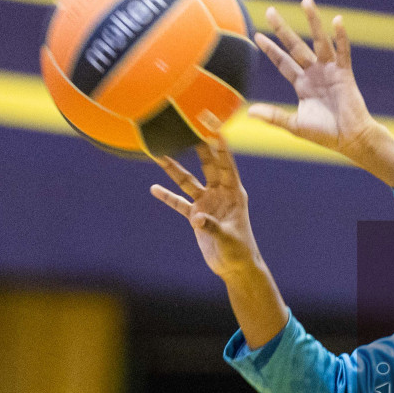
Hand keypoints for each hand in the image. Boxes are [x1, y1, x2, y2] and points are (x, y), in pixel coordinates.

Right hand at [150, 115, 258, 279]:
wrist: (235, 268)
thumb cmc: (239, 252)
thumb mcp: (228, 239)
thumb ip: (213, 227)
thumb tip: (197, 220)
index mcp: (234, 193)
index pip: (226, 164)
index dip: (220, 145)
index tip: (213, 126)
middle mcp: (220, 193)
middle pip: (207, 164)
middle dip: (198, 145)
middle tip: (187, 125)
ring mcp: (207, 203)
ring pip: (188, 181)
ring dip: (173, 168)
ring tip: (157, 153)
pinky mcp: (196, 216)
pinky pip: (179, 202)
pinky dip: (167, 196)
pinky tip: (154, 187)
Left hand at [249, 0, 379, 161]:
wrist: (351, 140)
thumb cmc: (325, 134)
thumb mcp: (295, 125)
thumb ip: (273, 116)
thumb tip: (248, 112)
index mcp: (302, 84)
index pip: (283, 62)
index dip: (270, 49)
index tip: (257, 35)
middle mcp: (315, 73)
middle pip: (296, 46)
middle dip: (283, 29)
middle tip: (271, 10)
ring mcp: (330, 71)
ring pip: (319, 41)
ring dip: (313, 21)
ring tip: (306, 1)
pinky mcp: (345, 73)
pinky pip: (343, 51)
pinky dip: (341, 36)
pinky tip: (336, 20)